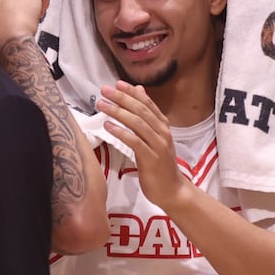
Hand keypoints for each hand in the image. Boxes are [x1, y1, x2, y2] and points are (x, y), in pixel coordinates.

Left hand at [96, 83, 185, 209]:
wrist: (172, 190)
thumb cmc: (160, 164)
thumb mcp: (155, 138)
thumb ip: (147, 116)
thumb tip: (139, 91)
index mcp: (163, 126)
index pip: (147, 104)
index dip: (132, 92)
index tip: (117, 83)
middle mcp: (162, 132)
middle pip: (140, 110)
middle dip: (122, 98)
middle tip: (105, 90)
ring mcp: (158, 145)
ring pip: (137, 123)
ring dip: (118, 112)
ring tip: (102, 105)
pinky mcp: (151, 159)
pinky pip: (134, 142)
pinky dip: (121, 132)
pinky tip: (108, 126)